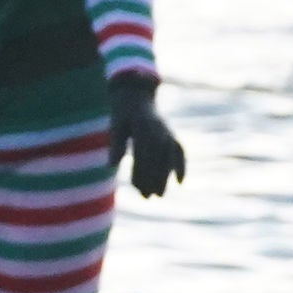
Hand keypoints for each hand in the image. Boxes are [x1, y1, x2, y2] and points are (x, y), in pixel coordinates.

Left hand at [108, 74, 185, 198]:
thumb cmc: (122, 113)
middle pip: (158, 160)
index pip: (143, 155)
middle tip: (147, 197)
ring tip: (159, 195)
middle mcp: (159, 131)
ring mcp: (167, 133)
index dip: (141, 172)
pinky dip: (181, 165)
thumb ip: (116, 145)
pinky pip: (180, 151)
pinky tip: (180, 182)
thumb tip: (110, 166)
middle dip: (153, 180)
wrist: (136, 95)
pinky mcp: (171, 135)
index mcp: (143, 128)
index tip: (136, 188)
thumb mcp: (116, 126)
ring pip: (168, 159)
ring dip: (165, 177)